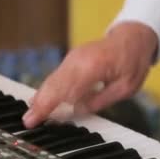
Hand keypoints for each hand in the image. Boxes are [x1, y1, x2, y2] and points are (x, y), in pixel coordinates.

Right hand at [22, 22, 157, 127]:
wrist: (133, 37)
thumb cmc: (133, 62)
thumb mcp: (125, 87)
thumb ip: (101, 100)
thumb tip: (77, 111)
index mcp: (92, 67)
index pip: (63, 90)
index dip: (46, 106)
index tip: (34, 119)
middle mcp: (77, 60)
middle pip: (52, 85)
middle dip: (39, 104)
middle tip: (27, 121)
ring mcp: (73, 58)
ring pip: (52, 80)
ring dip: (41, 97)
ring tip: (31, 114)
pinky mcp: (72, 60)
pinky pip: (57, 76)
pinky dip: (49, 89)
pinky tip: (41, 100)